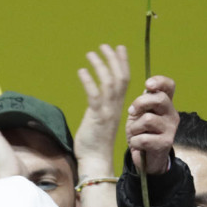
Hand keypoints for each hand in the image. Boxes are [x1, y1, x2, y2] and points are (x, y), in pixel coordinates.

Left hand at [74, 45, 130, 179]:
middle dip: (113, 59)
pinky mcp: (97, 118)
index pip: (125, 80)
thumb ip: (100, 107)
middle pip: (120, 77)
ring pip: (109, 83)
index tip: (119, 47)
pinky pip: (94, 96)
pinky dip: (89, 82)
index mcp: (118, 106)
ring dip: (100, 66)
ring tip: (91, 53)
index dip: (123, 62)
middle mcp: (116, 107)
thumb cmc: (95, 143)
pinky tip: (81, 71)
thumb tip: (94, 97)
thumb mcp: (101, 120)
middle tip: (105, 45)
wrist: (96, 161)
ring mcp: (107, 112)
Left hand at [125, 76, 178, 174]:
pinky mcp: (166, 143)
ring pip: (148, 119)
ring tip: (135, 133)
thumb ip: (143, 102)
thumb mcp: (139, 114)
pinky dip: (135, 142)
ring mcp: (171, 129)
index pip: (169, 86)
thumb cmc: (141, 133)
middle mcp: (172, 114)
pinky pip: (144, 138)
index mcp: (165, 104)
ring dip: (135, 128)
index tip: (147, 85)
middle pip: (159, 99)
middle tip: (132, 112)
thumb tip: (147, 89)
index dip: (160, 81)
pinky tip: (138, 144)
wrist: (145, 159)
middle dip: (140, 103)